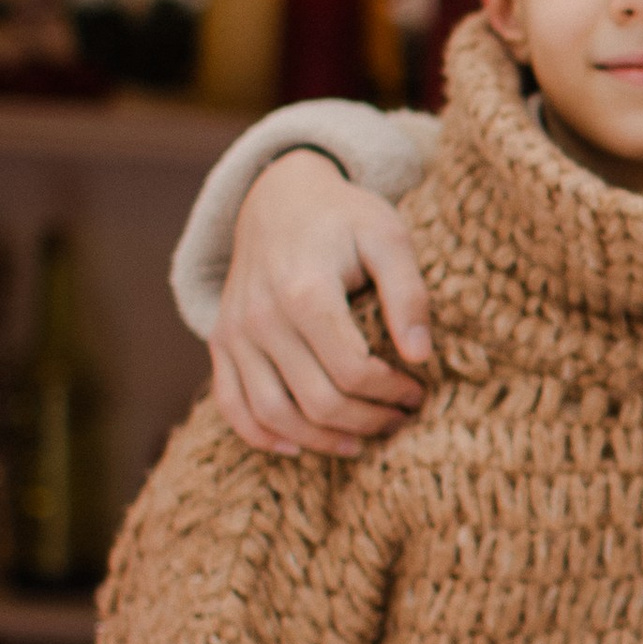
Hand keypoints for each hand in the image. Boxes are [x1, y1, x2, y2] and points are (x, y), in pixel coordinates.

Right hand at [209, 152, 432, 458]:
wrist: (279, 196)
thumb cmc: (344, 218)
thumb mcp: (388, 237)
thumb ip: (408, 293)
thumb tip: (420, 355)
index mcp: (305, 291)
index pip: (353, 371)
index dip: (393, 392)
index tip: (419, 391)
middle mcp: (261, 317)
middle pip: (317, 400)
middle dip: (368, 420)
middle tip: (401, 419)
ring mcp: (235, 332)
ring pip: (273, 415)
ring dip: (322, 439)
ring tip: (362, 440)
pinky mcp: (221, 341)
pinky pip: (231, 405)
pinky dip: (261, 435)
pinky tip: (299, 446)